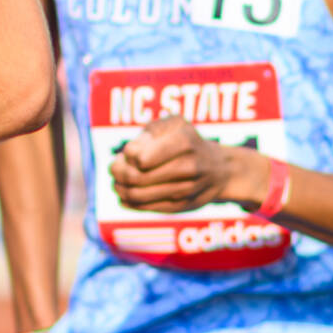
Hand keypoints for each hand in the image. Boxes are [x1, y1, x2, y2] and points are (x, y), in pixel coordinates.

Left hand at [108, 116, 251, 213]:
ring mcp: (186, 189)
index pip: (141, 157)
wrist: (218, 170)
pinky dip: (129, 202)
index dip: (128, 156)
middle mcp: (189, 167)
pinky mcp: (181, 206)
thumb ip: (152, 131)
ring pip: (138, 195)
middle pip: (137, 177)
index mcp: (184, 141)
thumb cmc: (188, 142)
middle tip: (114, 168)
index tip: (129, 152)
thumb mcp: (175, 125)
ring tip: (117, 181)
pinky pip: (146, 208)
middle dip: (118, 172)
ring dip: (120, 188)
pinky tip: (124, 195)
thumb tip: (130, 153)